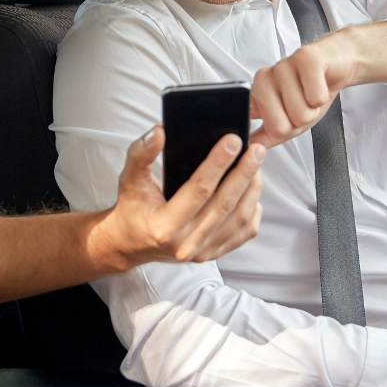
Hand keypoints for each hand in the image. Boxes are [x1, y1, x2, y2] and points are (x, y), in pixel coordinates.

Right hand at [89, 125, 265, 270]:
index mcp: (164, 226)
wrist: (132, 243)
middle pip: (224, 204)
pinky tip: (252, 189)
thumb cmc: (133, 207)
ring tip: (256, 164)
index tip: (233, 141)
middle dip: (244, 172)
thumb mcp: (129, 178)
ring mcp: (202, 252)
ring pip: (239, 218)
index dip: (218, 163)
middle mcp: (185, 244)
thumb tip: (160, 131)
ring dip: (252, 189)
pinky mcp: (213, 254)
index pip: (198, 190)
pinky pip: (243, 232)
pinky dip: (253, 209)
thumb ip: (141, 154)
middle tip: (257, 149)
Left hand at [249, 34, 353, 149]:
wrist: (335, 65)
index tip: (291, 116)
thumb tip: (248, 151)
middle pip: (280, 127)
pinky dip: (323, 96)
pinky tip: (320, 83)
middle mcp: (263, 79)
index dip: (283, 132)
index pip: (259, 130)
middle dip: (300, 121)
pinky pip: (316, 97)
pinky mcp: (304, 57)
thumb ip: (265, 136)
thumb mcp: (287, 121)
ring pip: (300, 112)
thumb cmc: (310, 92)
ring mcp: (281, 66)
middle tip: (304, 103)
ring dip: (314, 108)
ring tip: (312, 92)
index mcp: (255, 95)